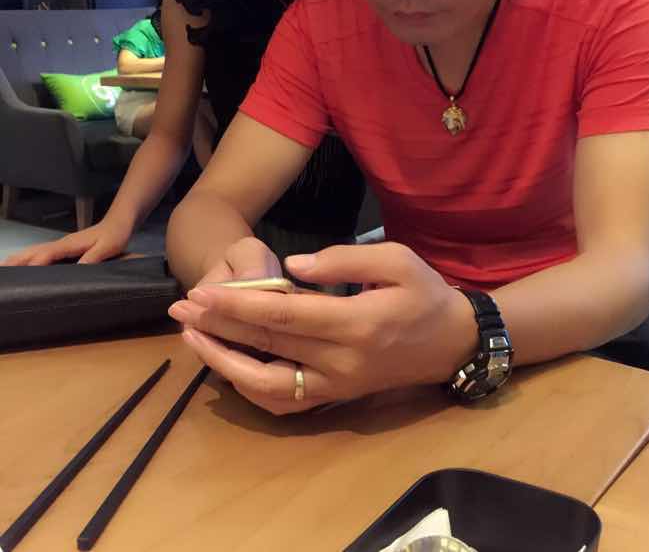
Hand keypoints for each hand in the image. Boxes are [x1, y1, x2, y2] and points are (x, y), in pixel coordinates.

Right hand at [2, 219, 131, 265]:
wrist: (118, 223)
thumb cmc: (115, 236)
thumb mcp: (107, 248)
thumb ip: (93, 257)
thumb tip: (77, 269)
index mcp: (69, 244)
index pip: (46, 254)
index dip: (35, 264)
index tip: (24, 276)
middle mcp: (60, 243)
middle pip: (32, 251)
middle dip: (16, 261)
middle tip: (2, 273)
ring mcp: (61, 244)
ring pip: (34, 251)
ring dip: (18, 259)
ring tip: (4, 269)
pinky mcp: (64, 247)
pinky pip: (41, 253)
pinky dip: (28, 258)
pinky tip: (25, 265)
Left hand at [168, 242, 477, 414]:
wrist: (452, 343)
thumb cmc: (425, 294)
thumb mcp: (397, 260)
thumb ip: (343, 260)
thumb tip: (291, 268)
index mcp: (356, 323)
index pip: (283, 315)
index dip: (237, 305)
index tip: (200, 293)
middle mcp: (341, 362)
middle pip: (267, 347)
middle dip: (218, 328)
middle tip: (181, 309)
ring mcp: (337, 386)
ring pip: (268, 387)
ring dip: (225, 365)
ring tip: (194, 340)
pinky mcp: (336, 398)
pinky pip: (286, 404)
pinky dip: (251, 390)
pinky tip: (229, 368)